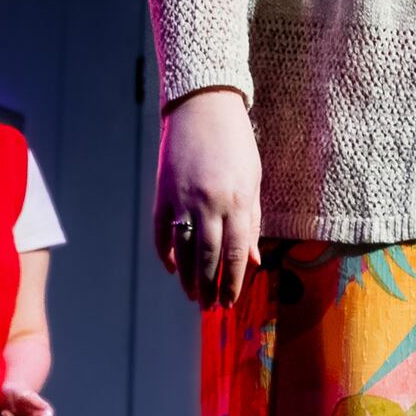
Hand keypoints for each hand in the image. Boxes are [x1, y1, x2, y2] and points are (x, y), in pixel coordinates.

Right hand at [154, 87, 262, 306]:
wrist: (202, 106)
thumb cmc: (236, 143)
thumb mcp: (253, 180)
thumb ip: (252, 221)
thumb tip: (252, 259)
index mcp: (237, 201)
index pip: (235, 254)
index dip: (232, 282)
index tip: (230, 302)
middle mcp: (209, 203)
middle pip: (207, 258)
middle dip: (209, 287)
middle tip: (210, 309)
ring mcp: (182, 199)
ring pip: (182, 250)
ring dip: (187, 277)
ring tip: (192, 296)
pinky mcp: (163, 193)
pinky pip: (162, 232)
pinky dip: (166, 253)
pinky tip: (172, 267)